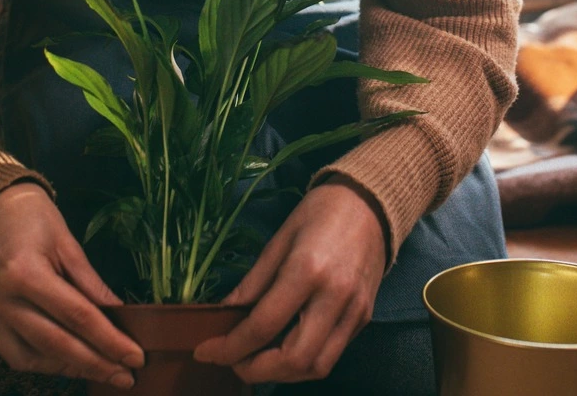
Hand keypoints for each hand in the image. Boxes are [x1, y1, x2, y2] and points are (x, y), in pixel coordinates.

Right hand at [0, 182, 144, 387]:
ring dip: (66, 368)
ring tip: (99, 370)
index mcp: (24, 272)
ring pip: (28, 358)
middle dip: (93, 364)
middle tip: (124, 376)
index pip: (76, 316)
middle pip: (54, 344)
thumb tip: (118, 314)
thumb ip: (90, 282)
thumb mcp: (66, 240)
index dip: (109, 340)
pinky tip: (65, 359)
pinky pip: (10, 351)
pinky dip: (40, 359)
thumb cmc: (30, 215)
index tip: (135, 357)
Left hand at [192, 179, 386, 383]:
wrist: (370, 203)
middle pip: (293, 359)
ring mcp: (354, 311)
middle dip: (256, 370)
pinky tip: (284, 350)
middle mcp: (334, 297)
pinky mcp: (364, 318)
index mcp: (307, 270)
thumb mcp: (279, 239)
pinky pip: (332, 355)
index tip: (205, 352)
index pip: (263, 325)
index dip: (229, 347)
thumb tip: (224, 313)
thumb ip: (253, 282)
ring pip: (316, 367)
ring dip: (281, 374)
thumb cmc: (320, 212)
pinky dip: (304, 363)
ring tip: (256, 361)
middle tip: (232, 361)